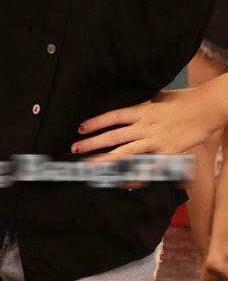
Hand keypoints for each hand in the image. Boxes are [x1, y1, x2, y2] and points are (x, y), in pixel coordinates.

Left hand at [72, 86, 223, 163]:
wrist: (205, 110)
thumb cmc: (183, 101)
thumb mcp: (157, 98)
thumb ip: (141, 105)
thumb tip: (127, 109)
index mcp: (141, 110)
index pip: (113, 117)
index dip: (96, 123)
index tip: (80, 128)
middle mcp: (145, 126)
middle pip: (114, 136)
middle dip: (93, 144)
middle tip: (76, 149)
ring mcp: (155, 142)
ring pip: (126, 153)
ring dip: (106, 161)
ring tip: (90, 167)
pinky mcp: (166, 154)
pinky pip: (147, 168)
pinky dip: (134, 176)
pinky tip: (121, 183)